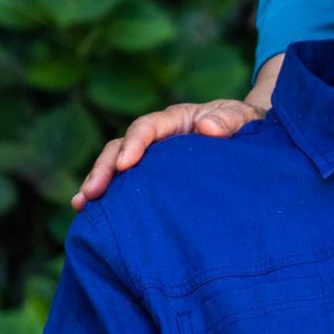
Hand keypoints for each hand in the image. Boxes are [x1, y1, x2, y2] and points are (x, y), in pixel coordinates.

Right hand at [72, 99, 263, 209]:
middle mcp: (157, 137)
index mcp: (176, 119)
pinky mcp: (153, 178)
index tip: (127, 164)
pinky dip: (108, 198)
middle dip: (104, 168)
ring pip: (116, 166)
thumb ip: (228, 120)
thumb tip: (207, 128)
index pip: (147, 126)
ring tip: (81, 205)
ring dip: (98, 184)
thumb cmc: (246, 125)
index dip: (135, 143)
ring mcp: (152, 158)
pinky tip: (90, 214)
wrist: (252, 137)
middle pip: (121, 146)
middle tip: (91, 192)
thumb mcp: (243, 119)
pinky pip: (126, 185)